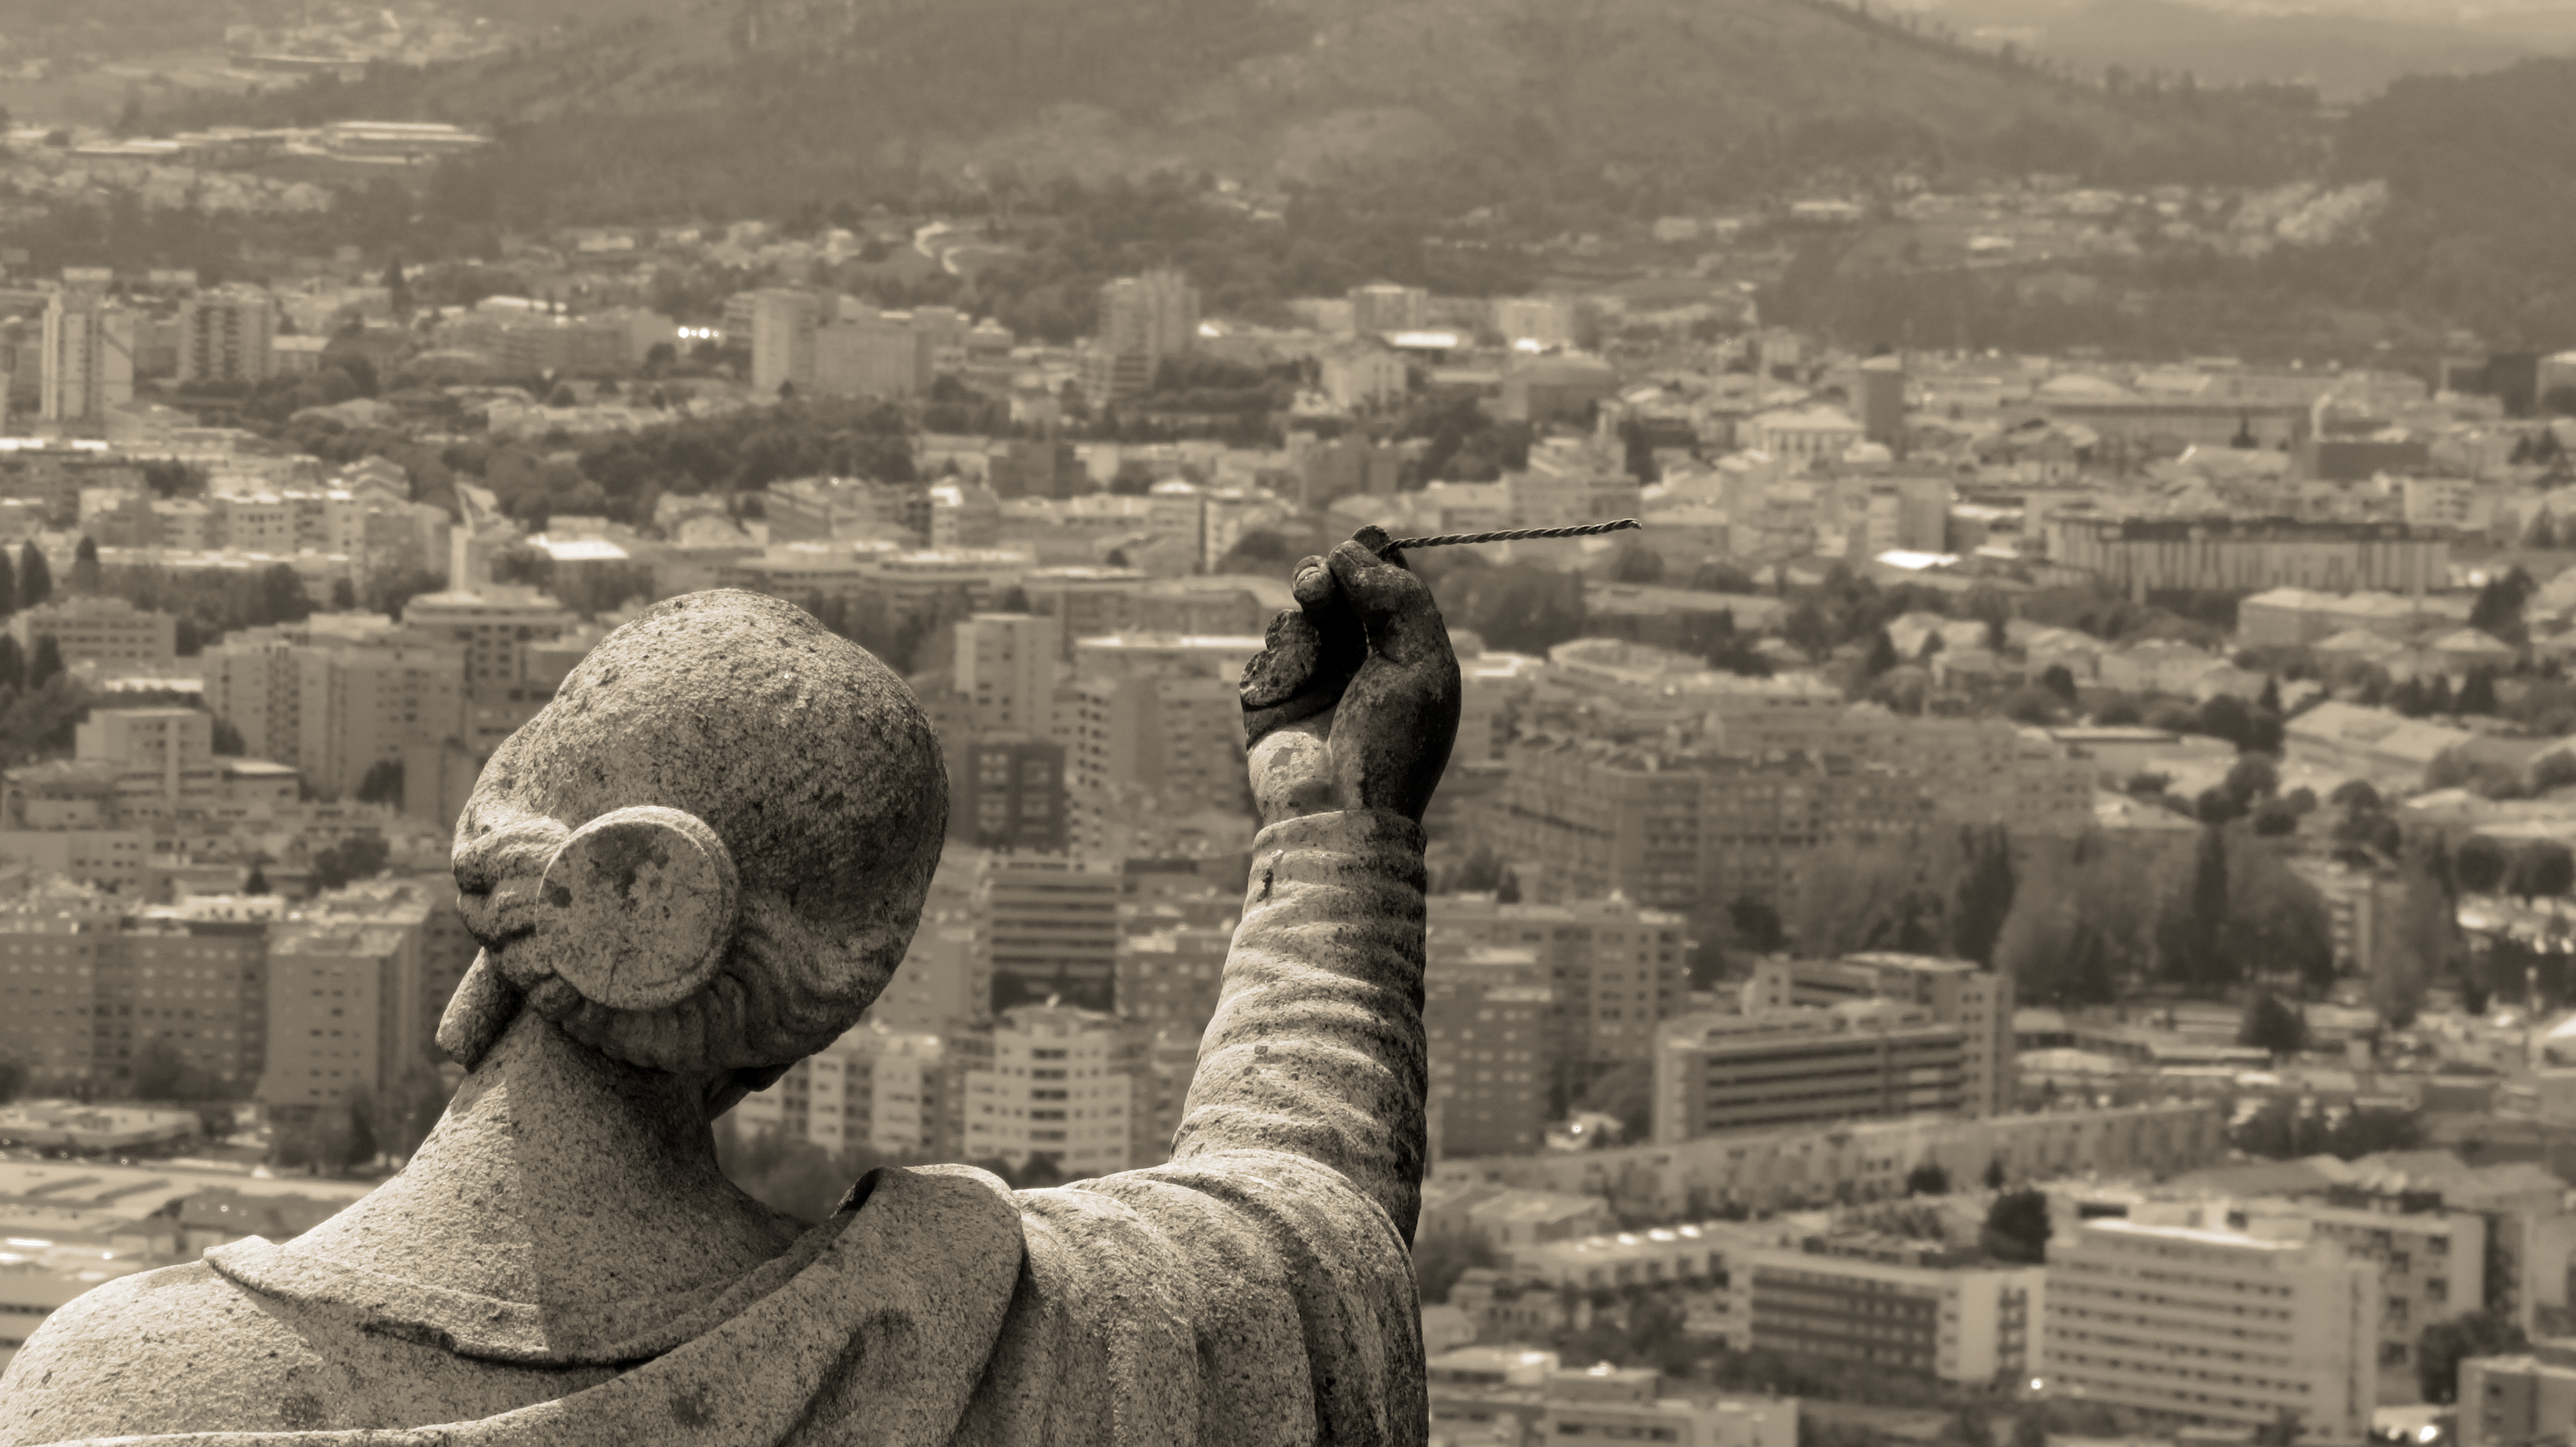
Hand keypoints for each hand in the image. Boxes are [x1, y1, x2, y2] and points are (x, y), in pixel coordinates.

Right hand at [1239, 526, 1460, 825]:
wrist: (1337, 814)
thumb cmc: (1391, 746)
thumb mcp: (1419, 665)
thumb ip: (1397, 599)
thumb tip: (1348, 550)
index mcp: (1401, 656)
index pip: (1381, 587)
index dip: (1365, 562)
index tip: (1350, 553)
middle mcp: (1357, 665)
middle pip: (1333, 594)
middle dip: (1321, 580)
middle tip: (1314, 585)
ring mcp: (1312, 684)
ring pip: (1296, 620)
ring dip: (1300, 625)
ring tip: (1308, 652)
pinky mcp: (1271, 702)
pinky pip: (1266, 657)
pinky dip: (1277, 662)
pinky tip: (1289, 686)